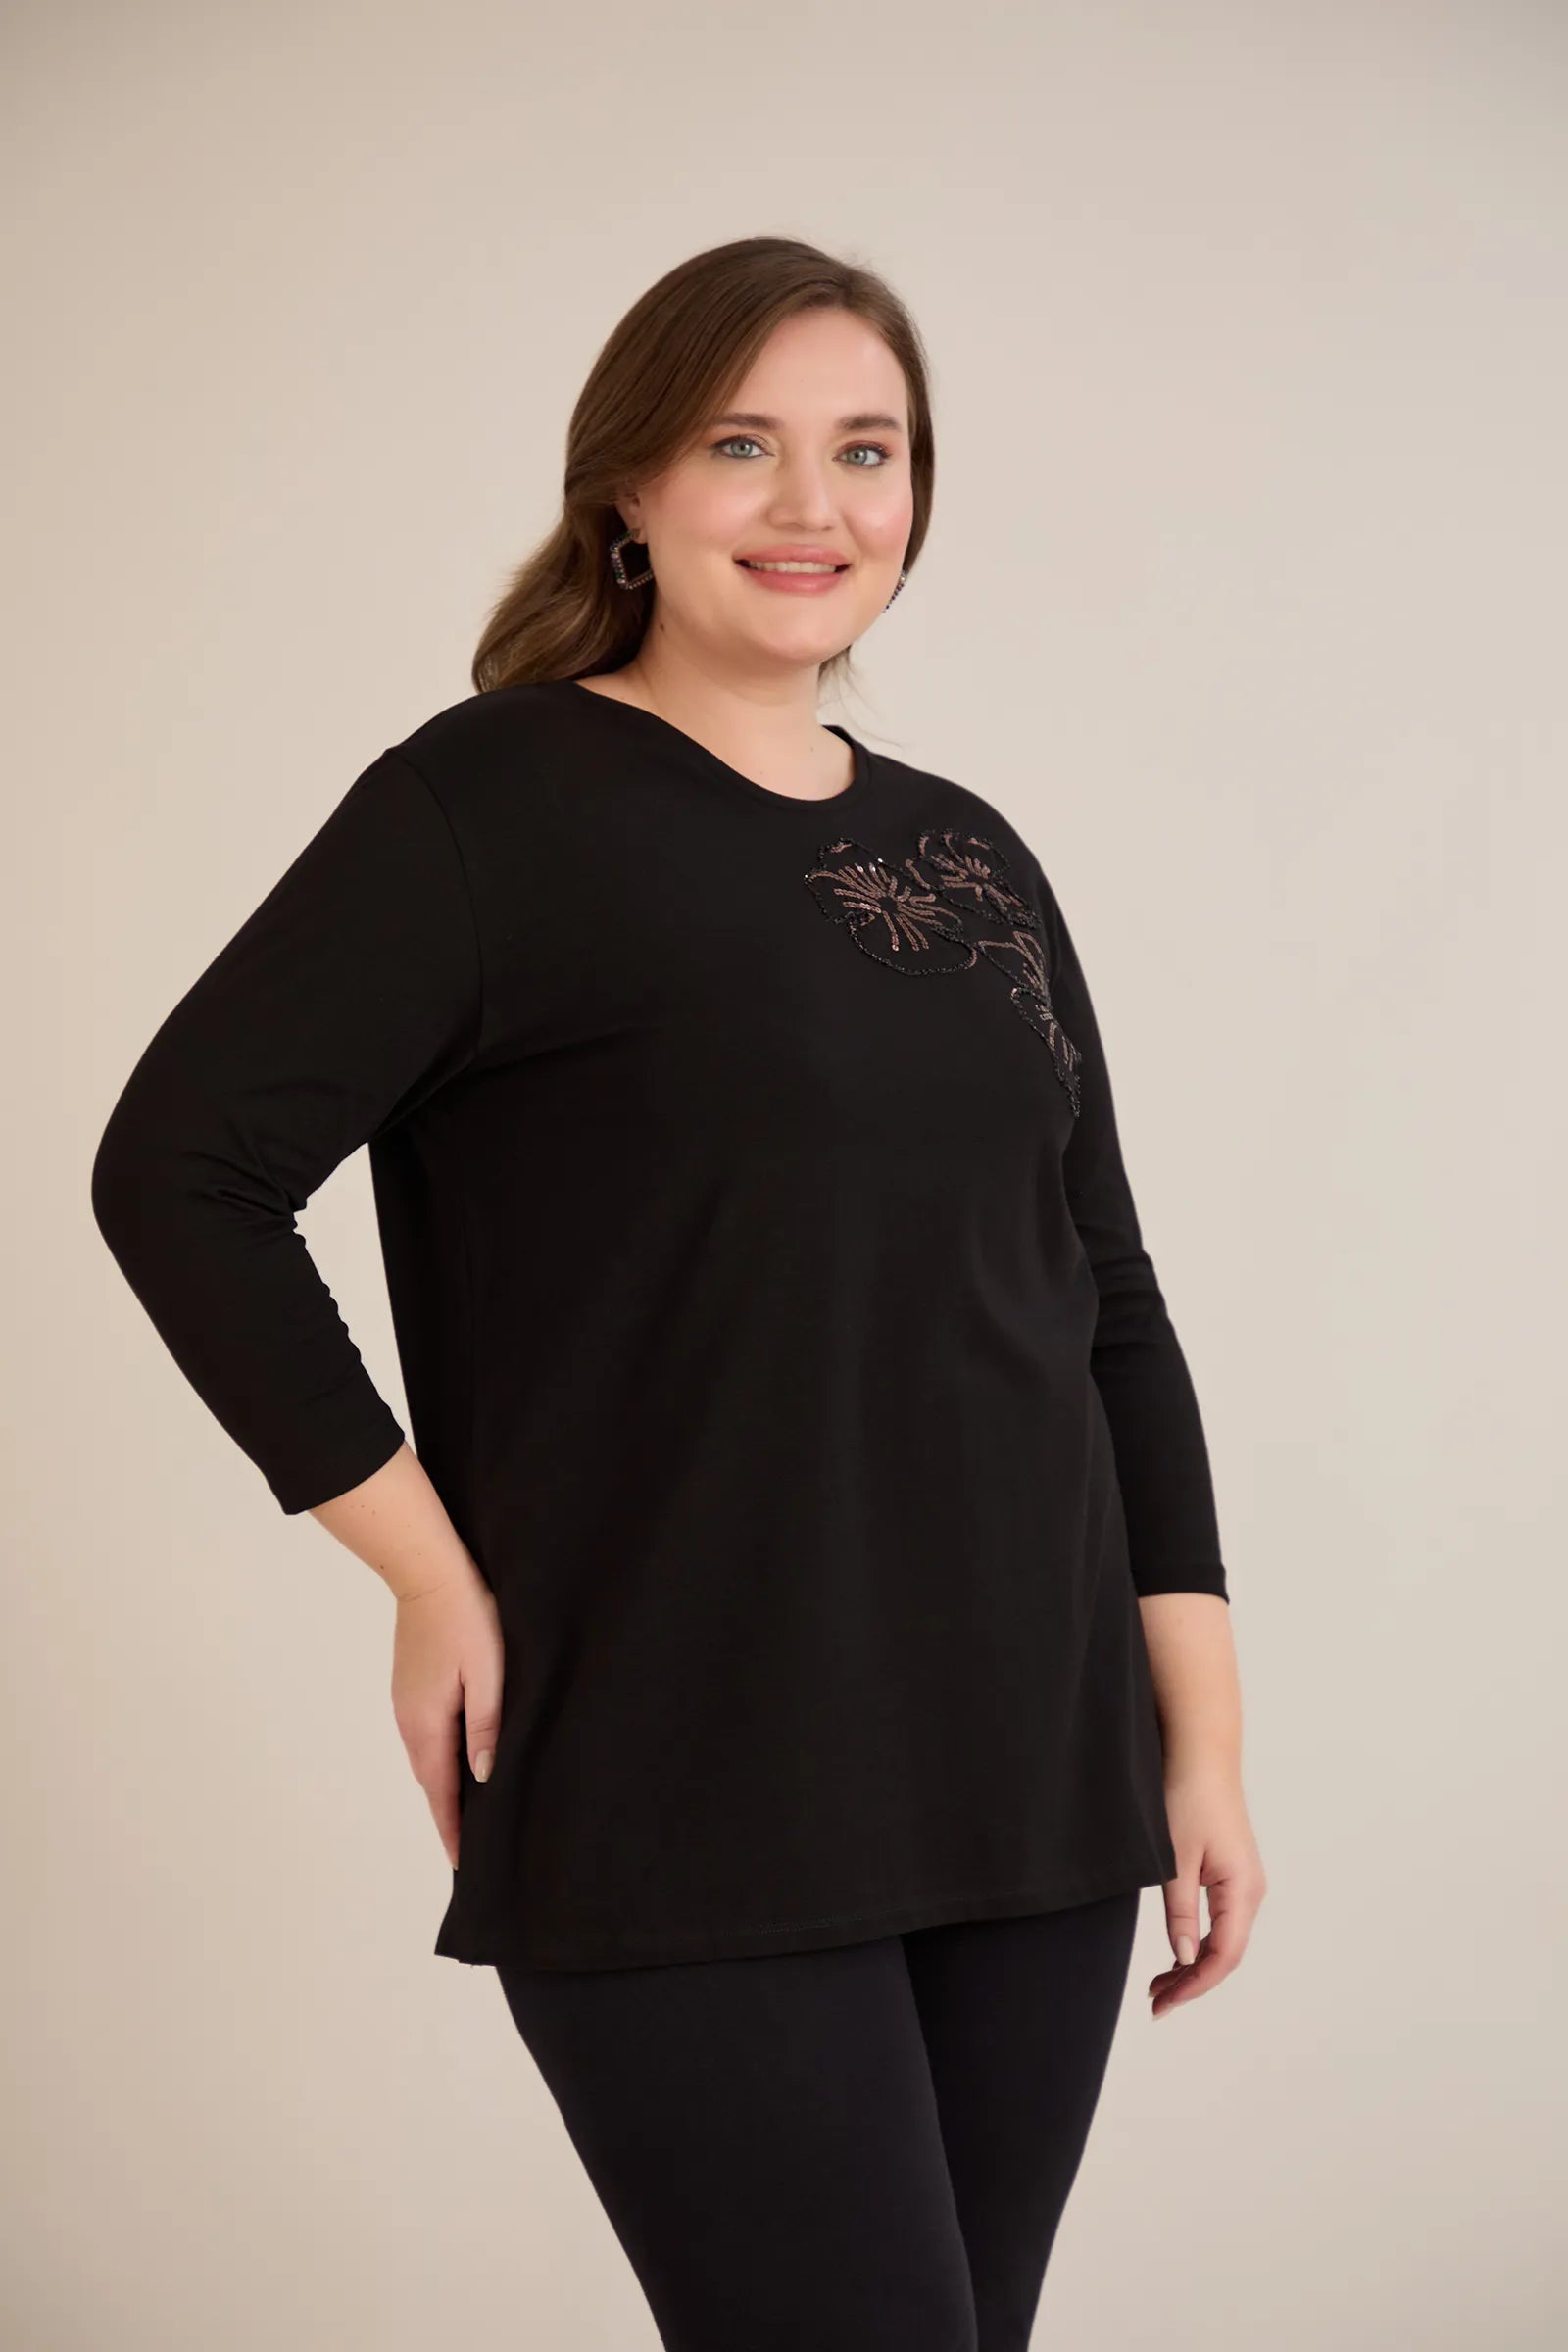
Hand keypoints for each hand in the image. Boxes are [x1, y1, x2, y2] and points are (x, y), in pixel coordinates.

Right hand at [389, 1567, 504, 1871]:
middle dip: (449, 1815)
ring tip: (470, 1812)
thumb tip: (484, 1776)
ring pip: (428, 1758)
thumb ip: (486, 1726)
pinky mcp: (411, 1686)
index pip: (441, 1793)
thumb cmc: (466, 1617)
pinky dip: (441, 1758)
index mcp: (427, 1725)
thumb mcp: (489, 1673)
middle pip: (430, 1781)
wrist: (428, 1571)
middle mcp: (409, 1720)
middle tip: (473, 1847)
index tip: (464, 1865)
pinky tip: (461, 1759)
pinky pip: (426, 1735)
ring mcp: (406, 1702)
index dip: (453, 1830)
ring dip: (445, 1787)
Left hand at [1148, 1757, 1265, 2018]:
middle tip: (1156, 2003)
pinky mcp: (1232, 1873)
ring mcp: (1244, 1882)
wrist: (1200, 1754)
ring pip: (1224, 1939)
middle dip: (1192, 1982)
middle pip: (1226, 1953)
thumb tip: (1185, 1959)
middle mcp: (1251, 1891)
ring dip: (1194, 1964)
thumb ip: (1180, 1912)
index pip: (1223, 1955)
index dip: (1194, 1986)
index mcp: (1242, 1890)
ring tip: (1160, 1985)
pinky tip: (1177, 1953)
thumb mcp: (1175, 1860)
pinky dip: (1199, 1941)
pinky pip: (1221, 1921)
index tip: (1163, 2004)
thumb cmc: (1187, 1797)